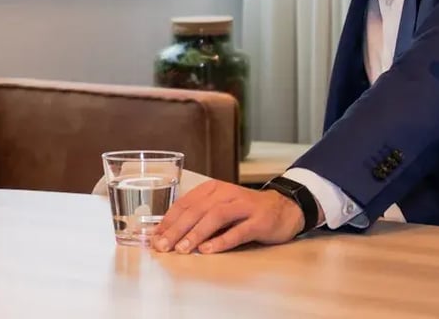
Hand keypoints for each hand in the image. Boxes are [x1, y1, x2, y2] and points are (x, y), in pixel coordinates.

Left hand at [152, 180, 305, 253]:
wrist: (284, 208)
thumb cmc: (245, 211)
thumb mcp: (220, 207)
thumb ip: (198, 217)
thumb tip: (168, 234)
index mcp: (213, 189)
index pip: (185, 203)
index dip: (168, 220)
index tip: (154, 236)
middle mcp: (226, 194)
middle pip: (197, 210)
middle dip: (177, 228)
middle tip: (162, 245)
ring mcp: (244, 206)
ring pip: (215, 217)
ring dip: (196, 233)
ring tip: (182, 248)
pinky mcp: (259, 221)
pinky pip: (238, 231)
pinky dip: (221, 241)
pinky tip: (208, 250)